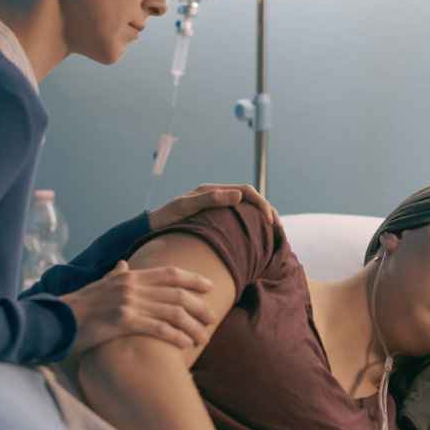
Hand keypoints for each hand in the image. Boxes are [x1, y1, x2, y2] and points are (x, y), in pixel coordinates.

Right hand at [60, 260, 215, 354]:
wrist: (55, 320)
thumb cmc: (78, 306)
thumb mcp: (100, 285)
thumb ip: (116, 275)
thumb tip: (124, 264)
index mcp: (129, 276)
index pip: (169, 274)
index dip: (192, 279)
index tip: (209, 286)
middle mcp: (132, 286)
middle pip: (176, 293)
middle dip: (198, 306)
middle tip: (212, 317)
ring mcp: (127, 303)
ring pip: (172, 312)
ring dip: (192, 325)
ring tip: (203, 337)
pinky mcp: (122, 321)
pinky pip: (158, 328)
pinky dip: (175, 336)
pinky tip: (185, 344)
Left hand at [149, 183, 279, 230]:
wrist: (151, 227)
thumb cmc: (166, 218)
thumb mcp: (186, 207)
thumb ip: (210, 199)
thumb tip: (239, 195)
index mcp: (212, 190)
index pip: (246, 191)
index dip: (261, 204)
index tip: (270, 221)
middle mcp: (216, 196)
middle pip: (250, 198)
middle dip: (267, 210)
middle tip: (277, 227)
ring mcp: (215, 207)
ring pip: (246, 209)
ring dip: (261, 217)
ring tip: (273, 232)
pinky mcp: (214, 219)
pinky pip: (238, 219)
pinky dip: (250, 225)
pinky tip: (255, 238)